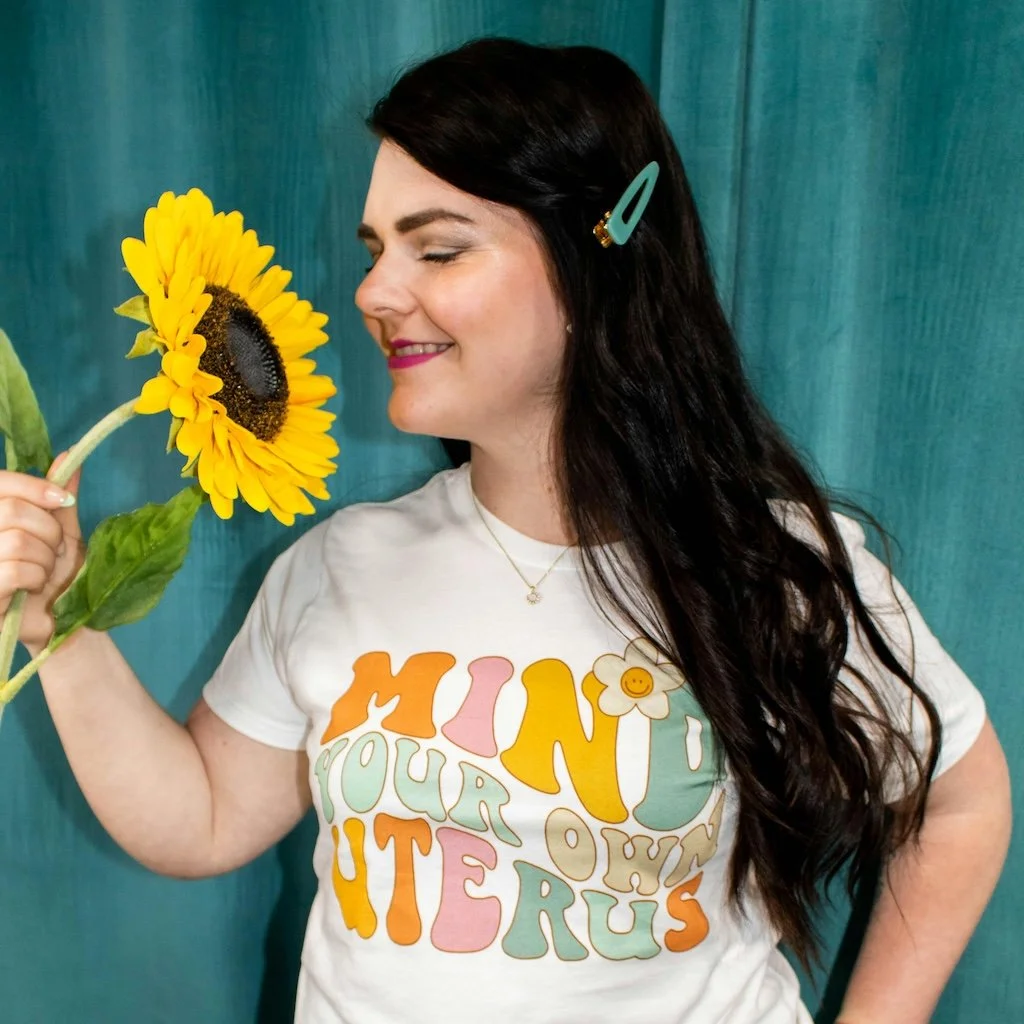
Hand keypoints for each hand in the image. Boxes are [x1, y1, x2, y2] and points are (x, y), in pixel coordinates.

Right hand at [0, 454, 83, 653]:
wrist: (60, 621)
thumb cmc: (57, 575)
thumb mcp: (62, 530)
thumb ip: (58, 497)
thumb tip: (70, 455)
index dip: (33, 486)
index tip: (63, 500)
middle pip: (13, 511)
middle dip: (48, 530)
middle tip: (56, 550)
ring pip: (16, 542)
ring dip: (44, 558)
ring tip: (45, 571)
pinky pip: (14, 570)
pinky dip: (35, 577)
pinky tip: (34, 587)